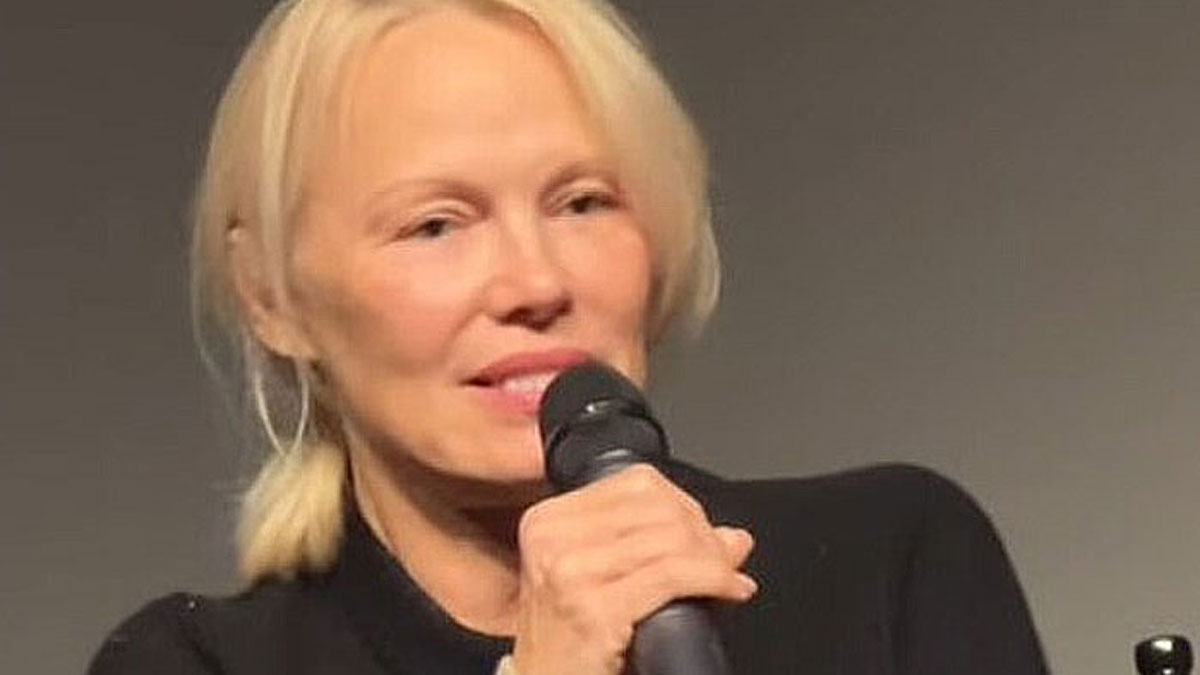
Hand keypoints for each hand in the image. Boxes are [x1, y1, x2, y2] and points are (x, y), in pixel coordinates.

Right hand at [511, 464, 756, 674]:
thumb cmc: (571, 646)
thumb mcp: (605, 583)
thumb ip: (663, 550)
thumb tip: (733, 538)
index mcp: (549, 520)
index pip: (637, 483)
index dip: (685, 506)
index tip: (704, 536)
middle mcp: (553, 537)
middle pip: (659, 508)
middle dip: (704, 535)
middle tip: (724, 563)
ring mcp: (570, 571)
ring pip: (671, 539)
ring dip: (714, 560)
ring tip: (728, 580)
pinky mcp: (594, 607)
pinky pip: (674, 575)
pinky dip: (714, 579)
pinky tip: (730, 590)